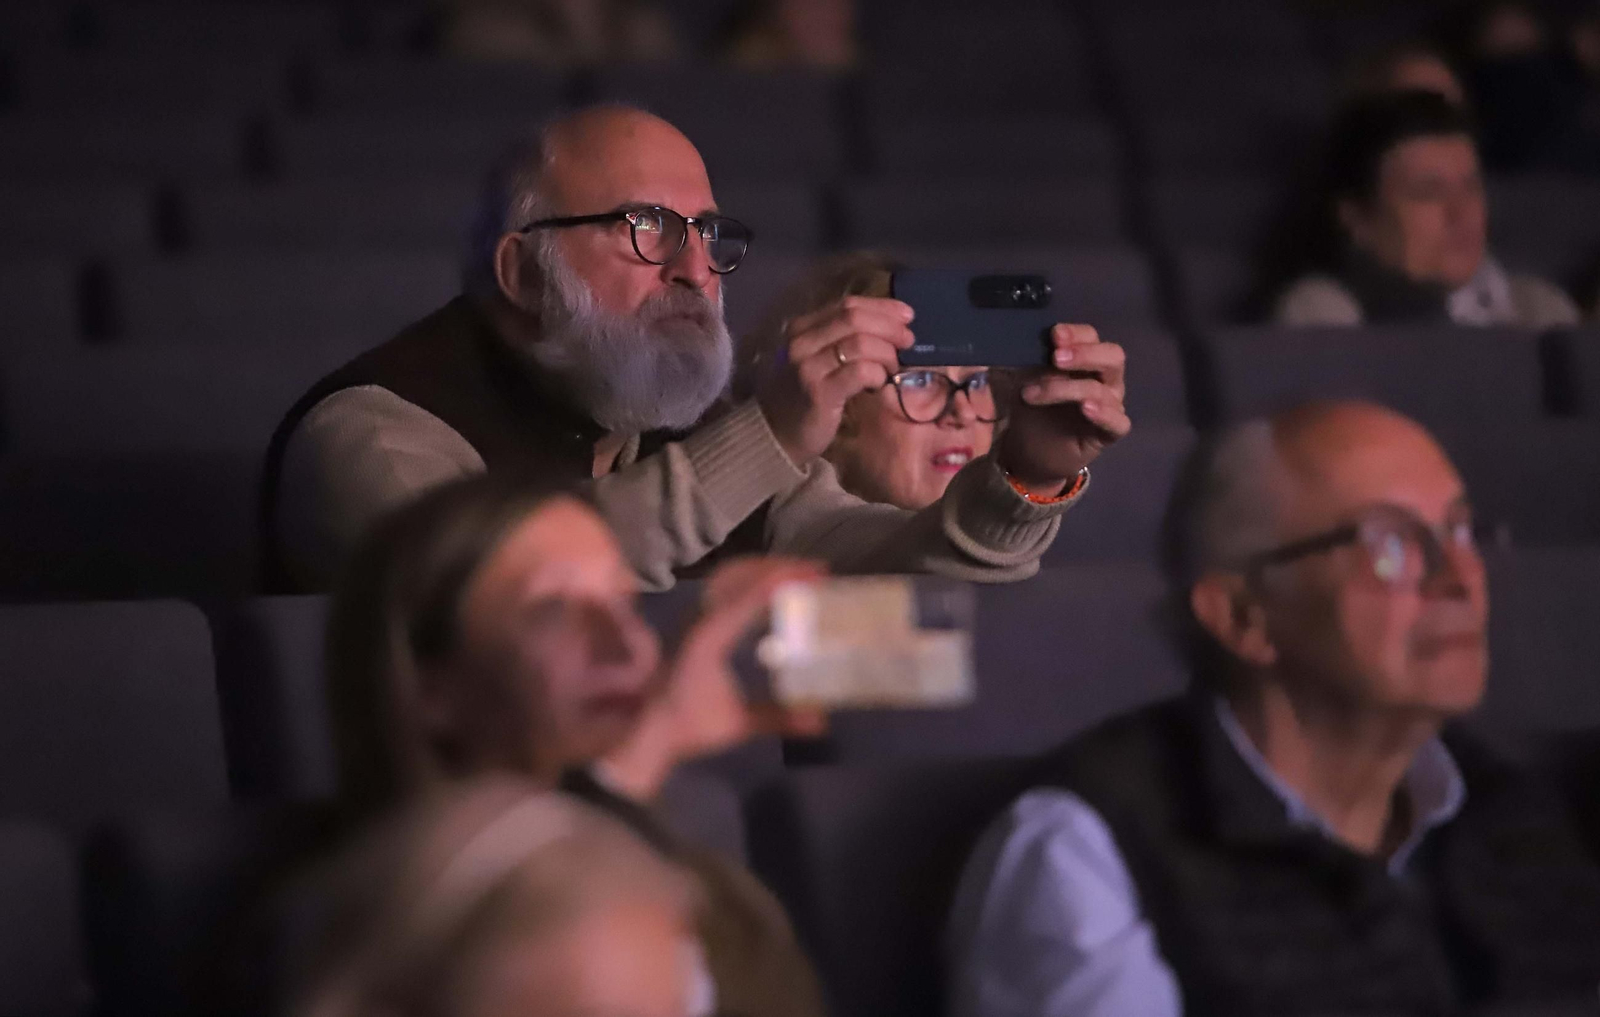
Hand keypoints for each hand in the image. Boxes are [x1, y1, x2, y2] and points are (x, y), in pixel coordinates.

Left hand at [600, 558, 827, 797]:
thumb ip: (779, 718)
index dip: (785, 578)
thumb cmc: (689, 726)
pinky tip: (771, 593)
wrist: (648, 732)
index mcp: (711, 637)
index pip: (751, 594)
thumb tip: (821, 721)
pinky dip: (752, 581)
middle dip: (780, 567)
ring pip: (732, 576)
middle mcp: (701, 618)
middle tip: (816, 571)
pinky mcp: (695, 623)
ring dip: (765, 570)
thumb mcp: (738, 724)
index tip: (817, 574)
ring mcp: (695, 617)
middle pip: (742, 574)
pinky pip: (725, 588)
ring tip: (798, 575)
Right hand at [756, 296, 914, 463]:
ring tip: (892, 368)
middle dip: (890, 327)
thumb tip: (892, 325)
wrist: (777, 436)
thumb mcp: (819, 359)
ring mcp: (808, 367)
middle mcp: (801, 342)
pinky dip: (878, 374)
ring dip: (886, 353)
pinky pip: (860, 372)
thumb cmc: (805, 396)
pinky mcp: (819, 392)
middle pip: (855, 319)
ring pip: (860, 343)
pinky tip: (880, 383)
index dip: (882, 307)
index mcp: (802, 328)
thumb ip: (844, 339)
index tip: (907, 316)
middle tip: (908, 341)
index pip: (848, 305)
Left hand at [997, 324, 1130, 493]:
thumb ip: (1030, 360)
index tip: (1054, 335)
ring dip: (1066, 389)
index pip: (1091, 337)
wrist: (1029, 451)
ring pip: (1102, 390)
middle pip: (1112, 357)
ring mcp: (1111, 405)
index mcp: (1086, 360)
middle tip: (1056, 358)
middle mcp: (1105, 379)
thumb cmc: (1032, 409)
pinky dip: (1104, 414)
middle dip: (1084, 354)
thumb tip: (1023, 341)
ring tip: (1032, 395)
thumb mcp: (1024, 379)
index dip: (1076, 333)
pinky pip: (1118, 422)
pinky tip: (1086, 408)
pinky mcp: (1110, 432)